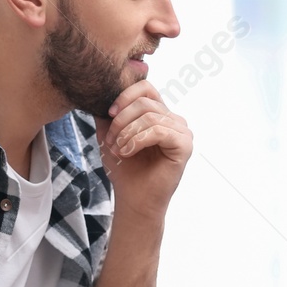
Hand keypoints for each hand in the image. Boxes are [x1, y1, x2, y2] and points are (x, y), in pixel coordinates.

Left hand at [96, 81, 191, 219]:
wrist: (133, 198)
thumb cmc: (125, 169)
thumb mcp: (110, 135)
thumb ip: (109, 114)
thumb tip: (101, 94)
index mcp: (159, 114)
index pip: (146, 88)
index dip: (125, 96)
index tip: (109, 114)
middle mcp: (174, 120)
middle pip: (144, 102)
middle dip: (121, 121)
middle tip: (111, 141)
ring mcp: (182, 132)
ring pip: (150, 117)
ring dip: (127, 133)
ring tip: (118, 150)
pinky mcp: (185, 145)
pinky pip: (159, 131)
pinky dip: (137, 141)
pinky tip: (128, 152)